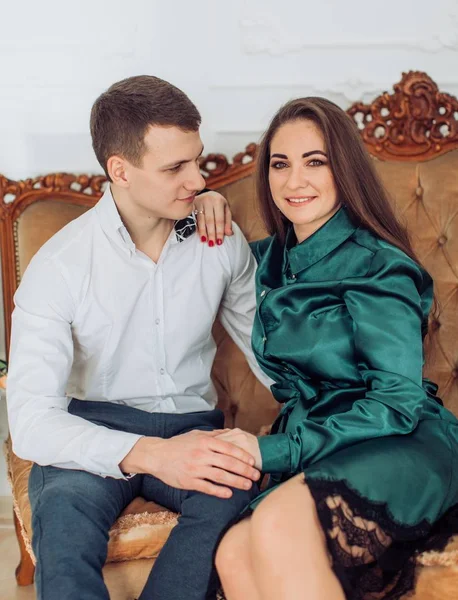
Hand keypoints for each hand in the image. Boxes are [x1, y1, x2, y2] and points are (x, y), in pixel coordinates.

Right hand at [121, 430, 259, 498]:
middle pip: (228, 463)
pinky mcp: (188, 481)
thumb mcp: (195, 434)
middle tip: (257, 476)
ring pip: (220, 476)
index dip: (243, 455)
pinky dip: (219, 491)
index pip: (229, 448)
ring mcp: (195, 468)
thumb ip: (213, 435)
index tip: (253, 462)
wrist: (156, 455)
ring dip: (236, 482)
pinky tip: (229, 494)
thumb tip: (229, 433)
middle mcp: (202, 454)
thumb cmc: (178, 444)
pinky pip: (207, 487)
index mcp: (205, 441)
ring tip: (248, 485)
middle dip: (245, 470)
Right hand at [194, 191, 232, 245]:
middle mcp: (208, 201)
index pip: (219, 219)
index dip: (219, 231)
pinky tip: (199, 235)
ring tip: (205, 241)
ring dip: (203, 232)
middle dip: (211, 233)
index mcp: (218, 201)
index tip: (219, 242)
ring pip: (201, 220)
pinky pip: (195, 219)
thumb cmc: (218, 204)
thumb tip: (229, 234)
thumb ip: (228, 222)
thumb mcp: (225, 210)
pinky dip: (197, 228)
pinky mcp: (192, 205)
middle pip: (210, 220)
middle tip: (212, 244)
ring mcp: (199, 202)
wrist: (207, 193)